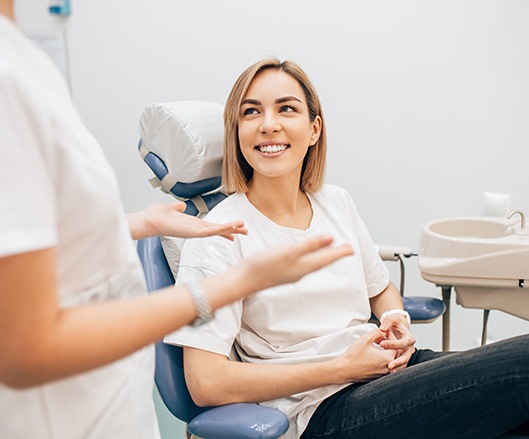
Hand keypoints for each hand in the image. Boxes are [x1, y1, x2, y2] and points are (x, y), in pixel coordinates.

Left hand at [128, 202, 247, 239]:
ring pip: (217, 231)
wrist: (149, 220)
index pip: (212, 226)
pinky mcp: (193, 233)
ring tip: (244, 228)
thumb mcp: (171, 208)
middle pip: (218, 230)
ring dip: (231, 229)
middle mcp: (196, 229)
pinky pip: (211, 231)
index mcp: (193, 224)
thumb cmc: (157, 215)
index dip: (224, 227)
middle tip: (246, 231)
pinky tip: (231, 227)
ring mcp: (195, 232)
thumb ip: (178, 207)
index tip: (235, 229)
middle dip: (233, 230)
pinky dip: (222, 229)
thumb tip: (181, 205)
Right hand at [245, 235, 353, 290]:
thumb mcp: (289, 251)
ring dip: (323, 257)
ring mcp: (291, 273)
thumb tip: (330, 238)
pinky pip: (303, 265)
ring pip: (313, 264)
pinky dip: (310, 259)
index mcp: (305, 266)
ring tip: (329, 252)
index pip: (328, 258)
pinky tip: (305, 257)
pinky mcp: (282, 272)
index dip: (340, 252)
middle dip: (335, 255)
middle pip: (323, 262)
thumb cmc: (264, 266)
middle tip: (346, 250)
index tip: (352, 249)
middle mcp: (301, 272)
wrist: (243, 280)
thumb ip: (310, 245)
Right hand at [333, 329, 397, 383]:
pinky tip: (373, 354)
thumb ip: (377, 332)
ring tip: (377, 345)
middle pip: (394, 354)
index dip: (390, 337)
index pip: (396, 345)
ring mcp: (382, 374)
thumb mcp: (366, 338)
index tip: (384, 332)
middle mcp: (387, 368)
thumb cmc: (354, 355)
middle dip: (388, 344)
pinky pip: (383, 367)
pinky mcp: (376, 377)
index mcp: (387, 358)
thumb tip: (383, 331)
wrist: (344, 370)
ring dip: (385, 352)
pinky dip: (381, 360)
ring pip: (389, 361)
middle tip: (380, 338)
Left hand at [378, 315, 415, 372]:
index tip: (381, 344)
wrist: (398, 327)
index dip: (393, 344)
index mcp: (409, 338)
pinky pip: (400, 365)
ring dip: (397, 367)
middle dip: (398, 361)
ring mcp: (406, 354)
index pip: (403, 342)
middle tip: (389, 365)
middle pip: (406, 356)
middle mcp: (410, 347)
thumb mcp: (392, 319)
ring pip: (404, 363)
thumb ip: (387, 322)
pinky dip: (396, 369)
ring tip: (390, 371)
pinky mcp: (402, 358)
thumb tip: (382, 328)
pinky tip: (389, 373)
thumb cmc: (394, 323)